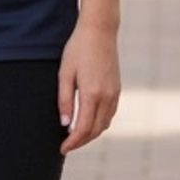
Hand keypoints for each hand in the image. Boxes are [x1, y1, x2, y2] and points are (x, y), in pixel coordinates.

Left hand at [58, 23, 119, 153]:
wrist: (100, 31)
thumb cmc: (78, 49)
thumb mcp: (65, 73)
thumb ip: (64, 100)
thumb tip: (63, 123)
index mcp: (92, 94)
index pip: (83, 128)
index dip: (72, 142)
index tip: (62, 148)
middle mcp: (106, 97)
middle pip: (95, 130)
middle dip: (81, 142)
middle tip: (66, 145)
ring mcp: (114, 93)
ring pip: (104, 124)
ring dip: (91, 134)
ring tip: (75, 136)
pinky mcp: (117, 89)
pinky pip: (110, 114)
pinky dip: (99, 123)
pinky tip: (88, 121)